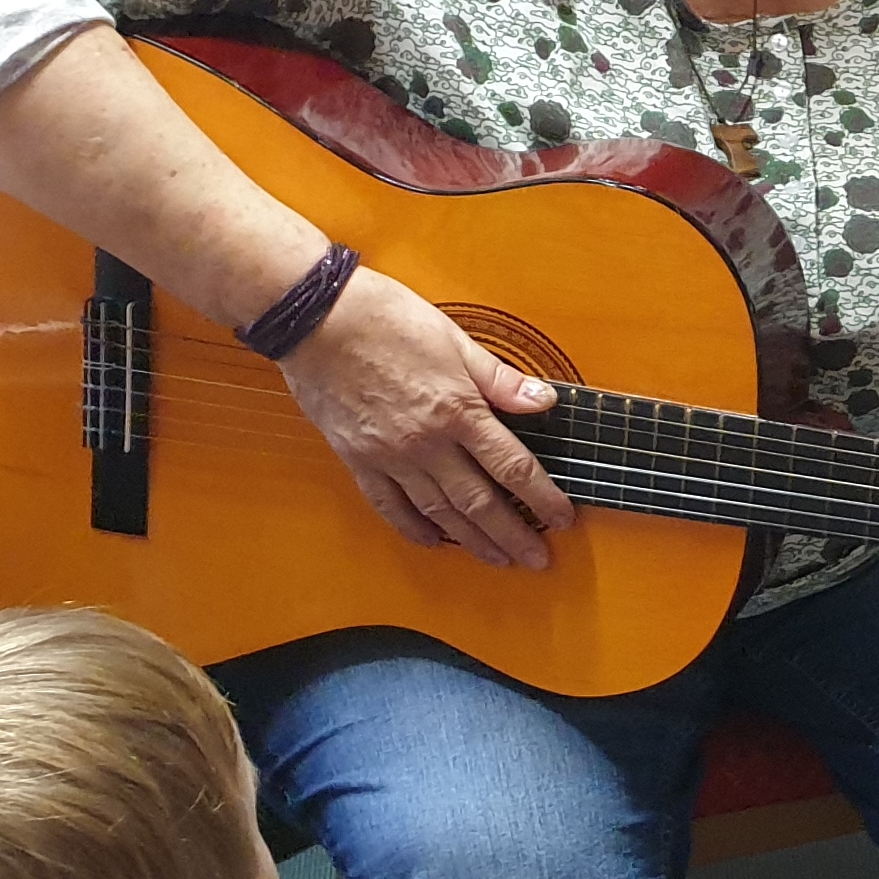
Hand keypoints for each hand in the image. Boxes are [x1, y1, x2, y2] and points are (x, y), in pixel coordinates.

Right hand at [280, 268, 572, 568]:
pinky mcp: (357, 458)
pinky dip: (413, 527)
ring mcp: (390, 456)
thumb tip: (544, 400)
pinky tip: (431, 540)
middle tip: (536, 559)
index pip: (512, 467)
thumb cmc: (385, 320)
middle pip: (479, 502)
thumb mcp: (455, 341)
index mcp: (458, 412)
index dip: (542, 497)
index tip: (563, 518)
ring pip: (439, 512)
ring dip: (471, 540)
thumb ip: (501, 379)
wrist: (315, 319)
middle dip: (513, 536)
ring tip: (497, 558)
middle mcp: (426, 443)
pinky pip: (390, 504)